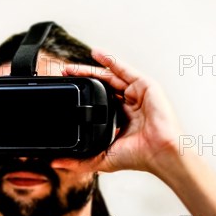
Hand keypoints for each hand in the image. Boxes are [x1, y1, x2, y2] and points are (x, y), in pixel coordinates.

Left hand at [56, 49, 182, 174]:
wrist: (159, 153)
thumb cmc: (139, 157)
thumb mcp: (102, 159)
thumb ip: (79, 161)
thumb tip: (56, 161)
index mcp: (122, 118)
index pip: (99, 101)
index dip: (83, 96)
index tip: (66, 92)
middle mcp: (130, 104)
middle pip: (102, 85)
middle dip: (82, 79)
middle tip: (64, 75)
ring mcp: (138, 93)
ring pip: (110, 76)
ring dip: (89, 69)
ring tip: (70, 68)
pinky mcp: (145, 85)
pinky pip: (124, 69)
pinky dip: (110, 60)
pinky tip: (96, 54)